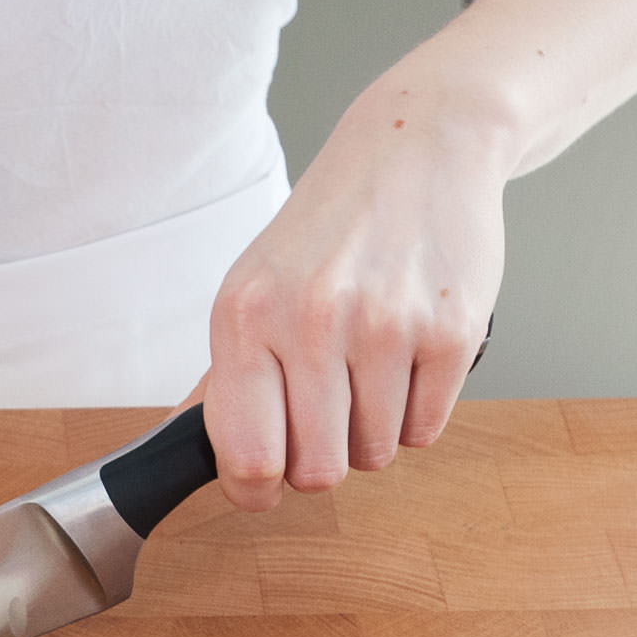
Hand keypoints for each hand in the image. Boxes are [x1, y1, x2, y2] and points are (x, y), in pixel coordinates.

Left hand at [201, 72, 508, 510]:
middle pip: (317, 471)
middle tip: (325, 416)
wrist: (417, 147)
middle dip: (320, 460)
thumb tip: (185, 447)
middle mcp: (311, 320)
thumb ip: (224, 376)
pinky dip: (415, 411)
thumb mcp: (253, 287)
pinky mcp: (452, 332)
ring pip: (375, 454)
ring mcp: (386, 326)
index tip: (263, 486)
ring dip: (371, 431)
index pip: (246, 456)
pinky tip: (406, 357)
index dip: (255, 489)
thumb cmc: (328, 231)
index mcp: (245, 316)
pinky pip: (426, 430)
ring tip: (368, 368)